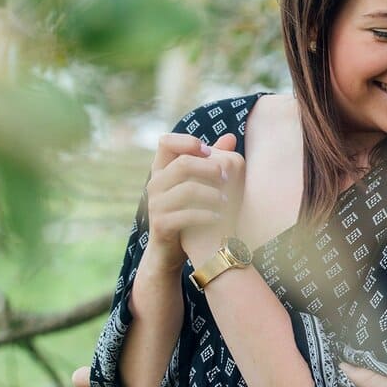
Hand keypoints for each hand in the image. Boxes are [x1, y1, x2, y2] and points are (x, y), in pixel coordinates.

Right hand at [142, 132, 242, 270]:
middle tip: (227, 177)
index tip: (208, 150)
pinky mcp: (161, 225)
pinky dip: (206, 215)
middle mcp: (155, 184)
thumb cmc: (190, 211)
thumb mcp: (198, 183)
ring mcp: (156, 205)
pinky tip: (220, 218)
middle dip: (209, 168)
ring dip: (212, 194)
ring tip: (228, 201)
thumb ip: (212, 161)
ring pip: (187, 190)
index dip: (186, 141)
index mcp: (162, 169)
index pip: (166, 142)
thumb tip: (231, 137)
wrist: (172, 250)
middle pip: (182, 164)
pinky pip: (186, 215)